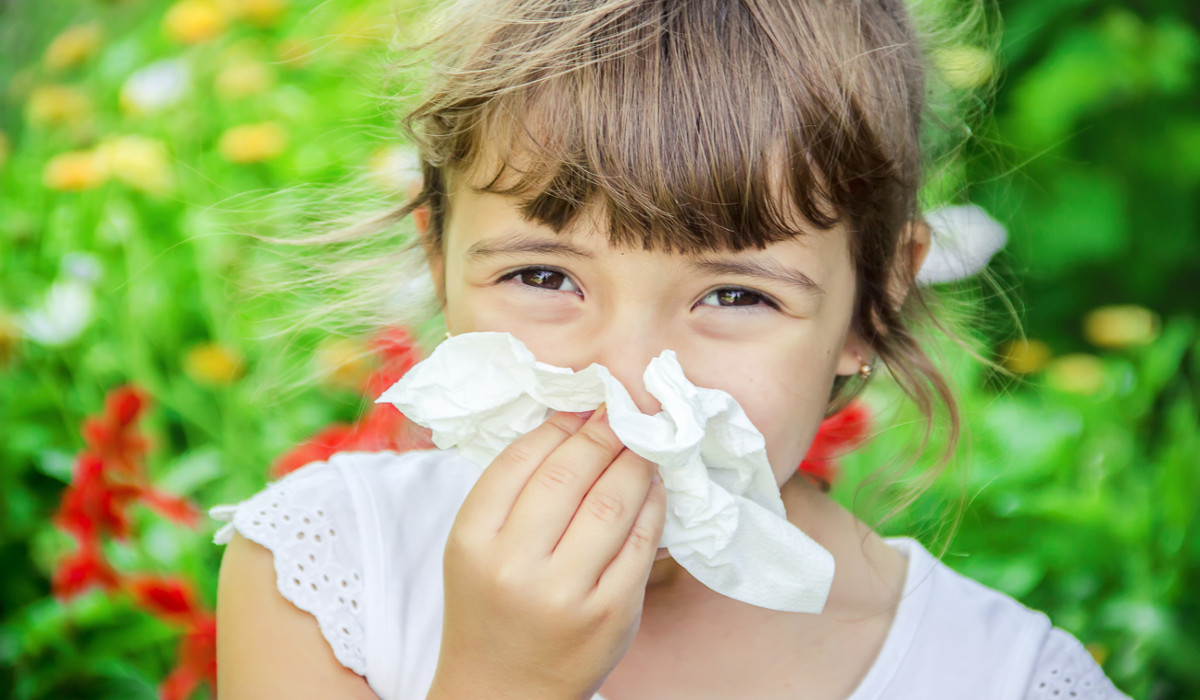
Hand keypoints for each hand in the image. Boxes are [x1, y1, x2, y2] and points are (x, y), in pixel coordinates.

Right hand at [428, 406, 667, 699]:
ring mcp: (566, 594)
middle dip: (602, 434)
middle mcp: (515, 567)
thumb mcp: (475, 546)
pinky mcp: (611, 614)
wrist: (504, 690)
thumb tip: (571, 421)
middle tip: (622, 411)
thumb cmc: (490, 605)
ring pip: (611, 503)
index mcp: (473, 542)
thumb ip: (511, 490)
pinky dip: (653, 504)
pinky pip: (640, 542)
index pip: (520, 461)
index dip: (558, 425)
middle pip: (568, 476)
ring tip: (643, 442)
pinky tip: (654, 486)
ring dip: (634, 461)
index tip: (582, 406)